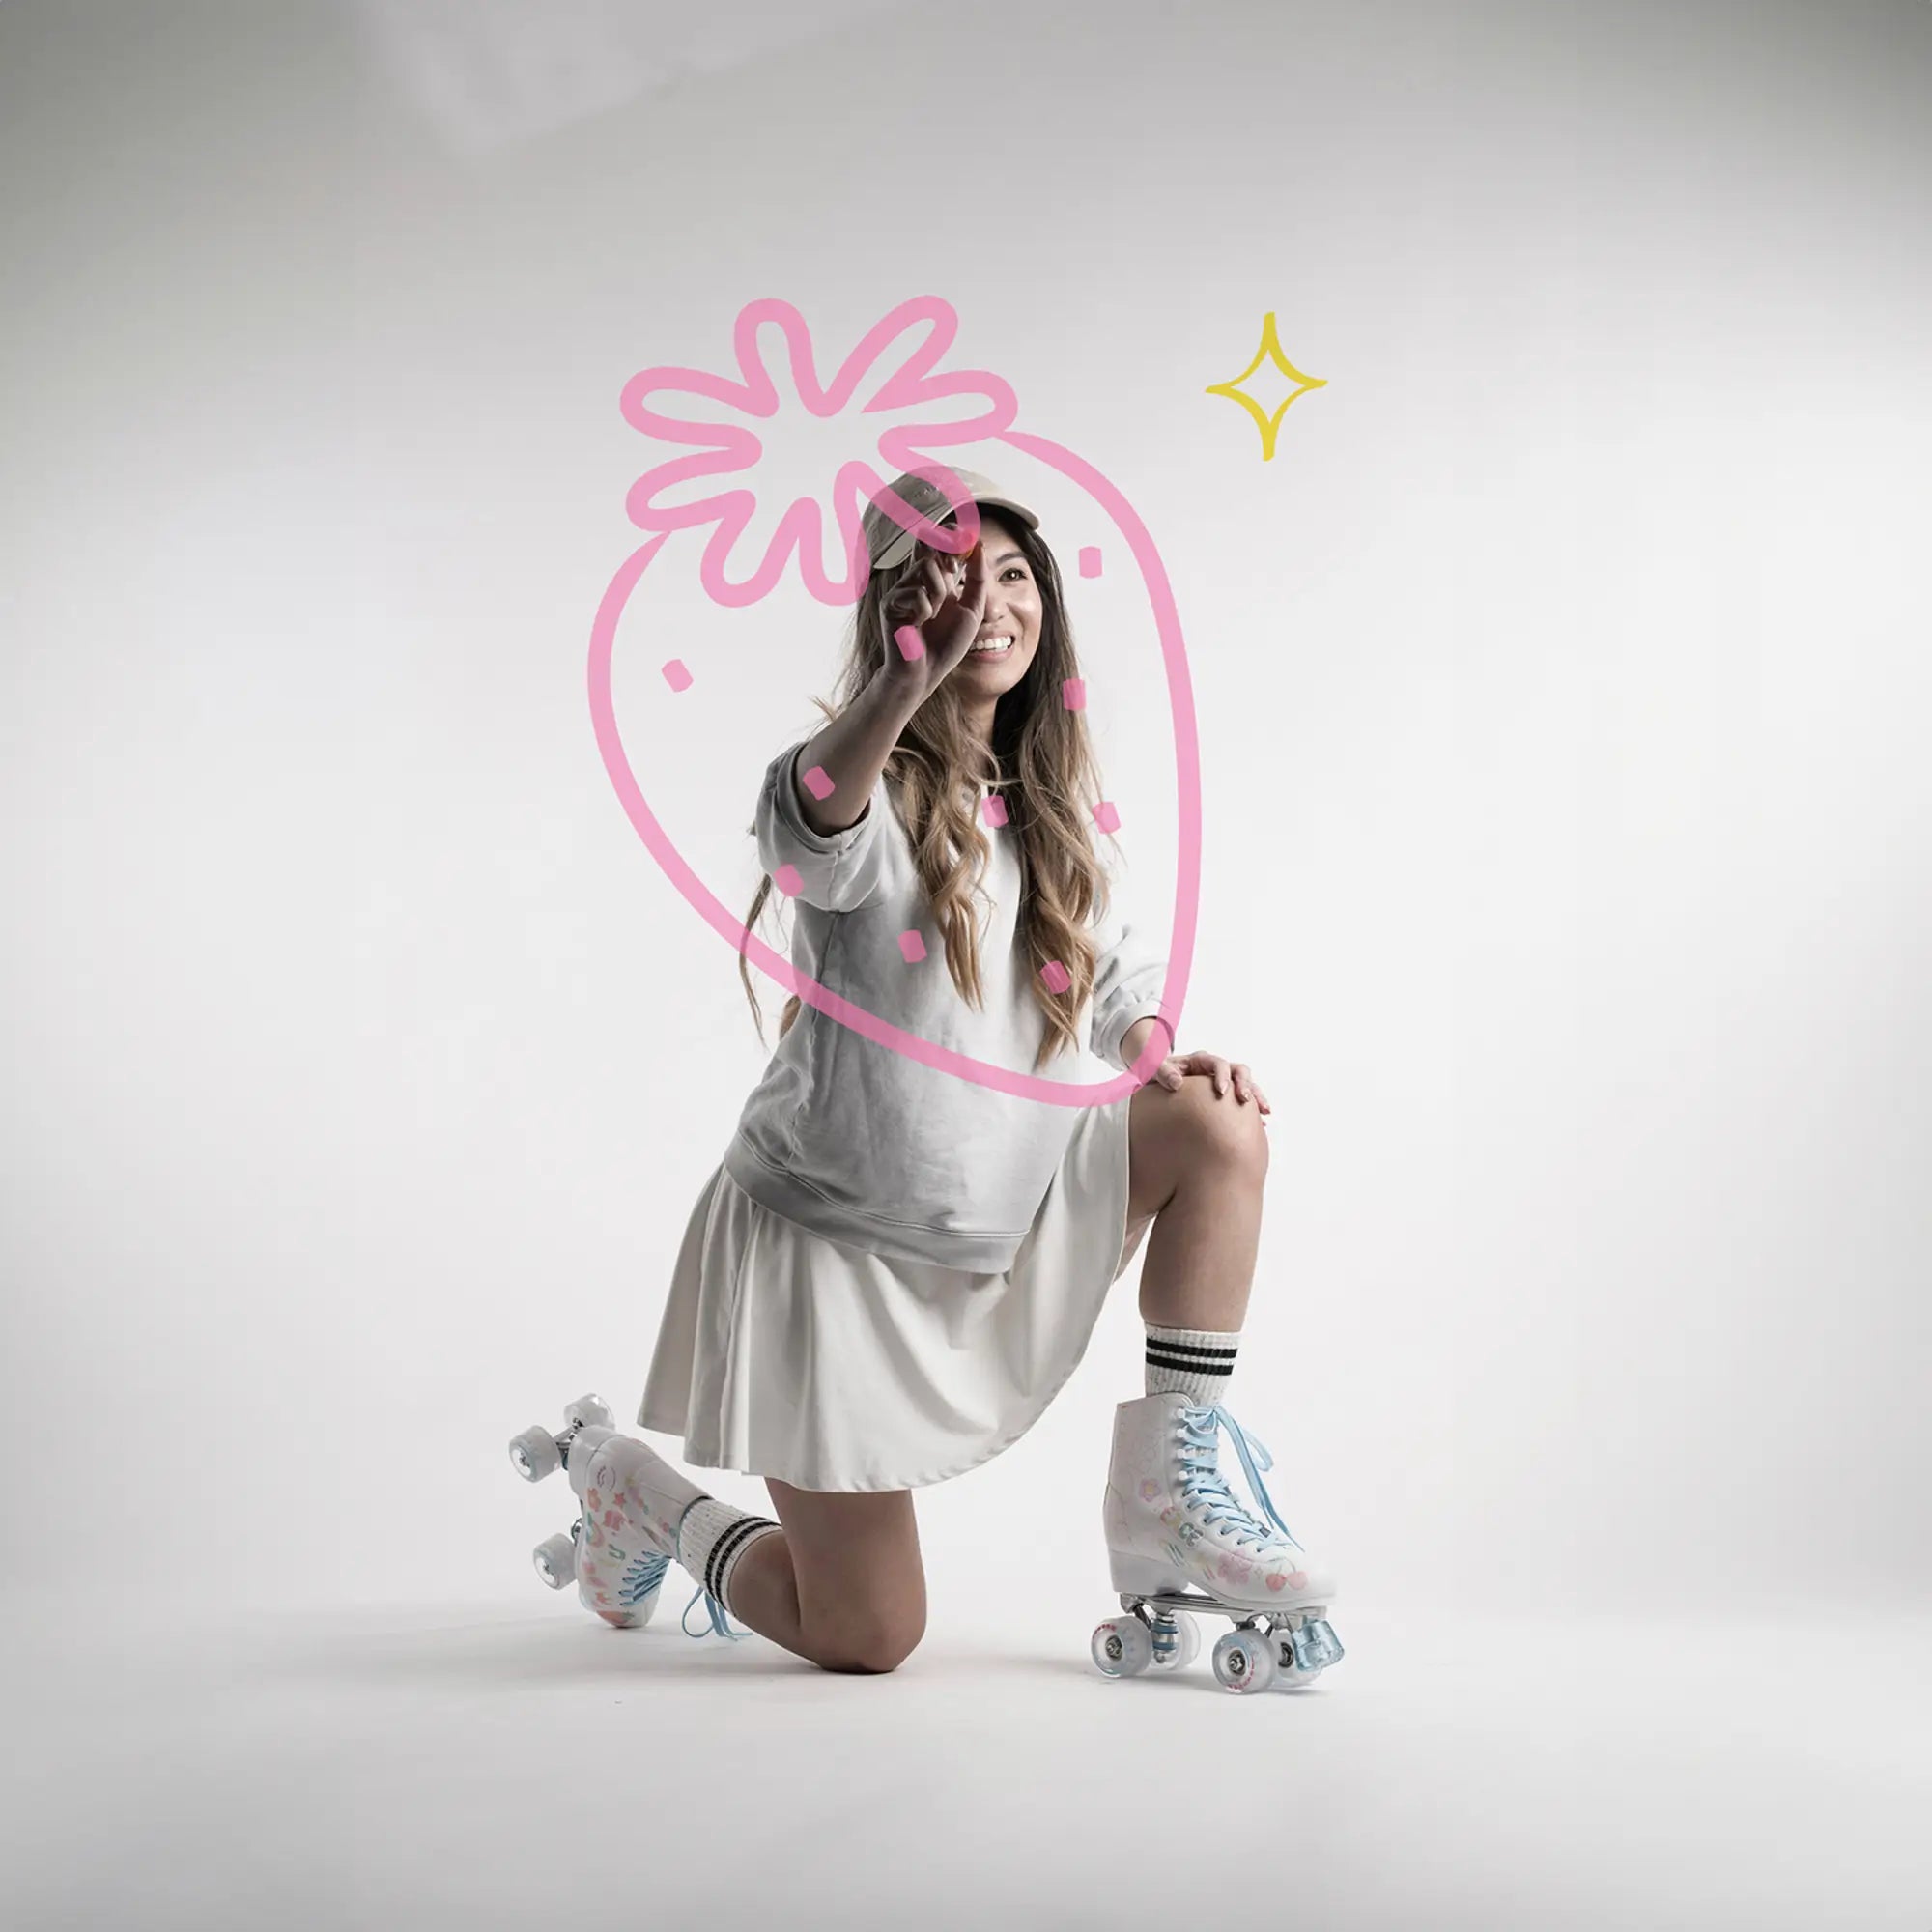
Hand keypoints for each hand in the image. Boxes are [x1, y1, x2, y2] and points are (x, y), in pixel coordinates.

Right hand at [877, 534, 991, 704]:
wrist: (927, 672)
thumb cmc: (947, 644)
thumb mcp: (972, 608)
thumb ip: (977, 578)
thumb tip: (979, 544)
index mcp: (934, 578)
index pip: (937, 542)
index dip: (950, 533)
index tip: (965, 537)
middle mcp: (915, 579)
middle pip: (926, 541)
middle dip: (945, 547)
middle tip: (955, 566)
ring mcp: (901, 589)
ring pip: (926, 568)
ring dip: (939, 593)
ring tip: (934, 615)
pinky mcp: (890, 603)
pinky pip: (916, 594)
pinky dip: (925, 611)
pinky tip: (918, 625)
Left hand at [1140, 1045, 1271, 1114]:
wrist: (1160, 1079)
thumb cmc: (1159, 1073)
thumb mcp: (1156, 1069)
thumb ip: (1163, 1073)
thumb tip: (1177, 1083)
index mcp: (1201, 1060)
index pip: (1218, 1063)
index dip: (1223, 1075)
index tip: (1222, 1091)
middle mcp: (1215, 1069)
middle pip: (1238, 1070)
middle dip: (1245, 1083)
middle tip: (1245, 1099)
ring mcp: (1223, 1081)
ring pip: (1246, 1084)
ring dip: (1257, 1095)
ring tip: (1265, 1112)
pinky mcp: (1226, 1094)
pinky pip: (1243, 1099)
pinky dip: (1253, 1109)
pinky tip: (1261, 1124)